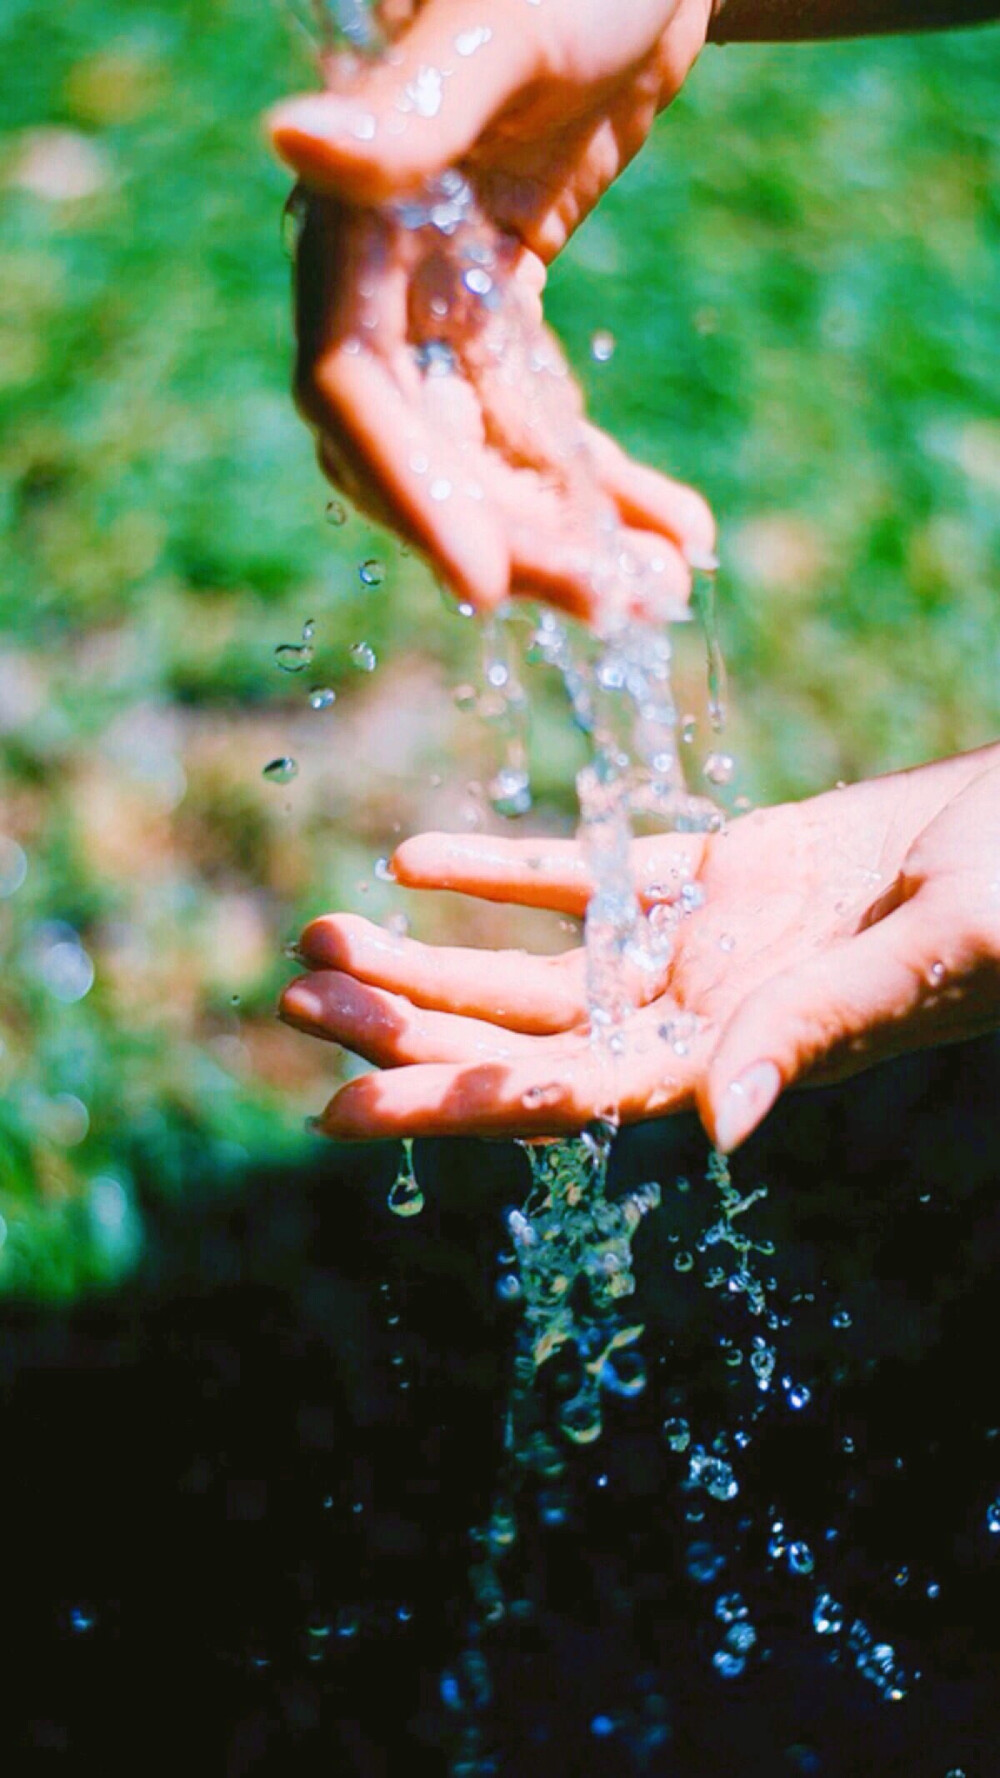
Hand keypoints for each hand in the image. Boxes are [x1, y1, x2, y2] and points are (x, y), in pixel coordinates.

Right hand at [269, 0, 716, 616]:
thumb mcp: (503, 23)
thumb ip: (410, 100)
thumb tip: (296, 145)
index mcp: (356, 220)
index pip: (355, 389)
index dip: (411, 492)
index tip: (486, 585)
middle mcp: (383, 278)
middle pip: (432, 451)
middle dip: (521, 539)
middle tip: (623, 608)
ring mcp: (442, 301)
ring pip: (492, 457)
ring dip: (575, 534)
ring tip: (667, 590)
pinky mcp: (503, 309)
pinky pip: (545, 422)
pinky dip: (607, 483)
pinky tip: (679, 530)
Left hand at [279, 745, 999, 1149]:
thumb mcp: (928, 958)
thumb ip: (814, 1029)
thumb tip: (709, 1123)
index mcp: (746, 1057)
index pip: (570, 1094)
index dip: (454, 1102)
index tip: (339, 1105)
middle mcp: (706, 1016)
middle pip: (529, 1035)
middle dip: (413, 1023)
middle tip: (297, 997)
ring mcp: (706, 947)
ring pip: (544, 963)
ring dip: (436, 953)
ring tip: (326, 937)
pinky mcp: (722, 874)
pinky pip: (595, 873)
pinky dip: (508, 867)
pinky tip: (417, 857)